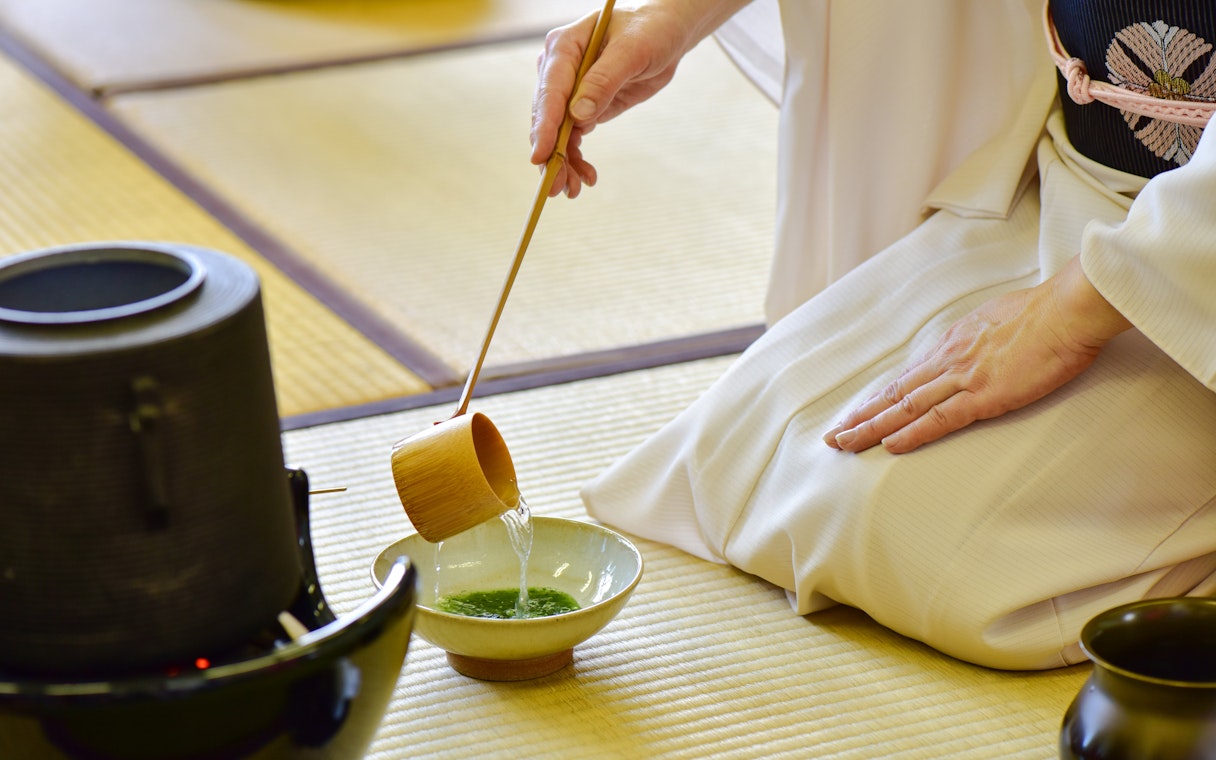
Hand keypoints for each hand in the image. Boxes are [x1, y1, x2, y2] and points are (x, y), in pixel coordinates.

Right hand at [530, 1, 746, 196]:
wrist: (663, 35)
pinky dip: (575, 159)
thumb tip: (578, 115)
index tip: (540, 156)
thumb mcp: (634, 51)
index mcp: (564, 47)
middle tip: (555, 187)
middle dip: (550, 153)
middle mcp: (558, 69)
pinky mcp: (581, 107)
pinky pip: (571, 137)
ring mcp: (567, 90)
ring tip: (574, 190)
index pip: (550, 90)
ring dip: (562, 163)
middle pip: (546, 117)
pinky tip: (587, 176)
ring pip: (556, 133)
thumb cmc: (650, 31)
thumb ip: (605, 80)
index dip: (544, 125)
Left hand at [824, 256, 1132, 453]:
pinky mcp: (984, 395)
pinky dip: (912, 433)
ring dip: (872, 427)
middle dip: (861, 416)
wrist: (1069, 308)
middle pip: (895, 394)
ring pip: (905, 407)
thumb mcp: (999, 320)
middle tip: (833, 436)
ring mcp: (963, 378)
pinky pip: (940, 419)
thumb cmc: (1046, 312)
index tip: (858, 412)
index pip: (906, 377)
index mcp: (952, 343)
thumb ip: (980, 338)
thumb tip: (977, 346)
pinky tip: (890, 445)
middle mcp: (948, 360)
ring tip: (845, 444)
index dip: (879, 398)